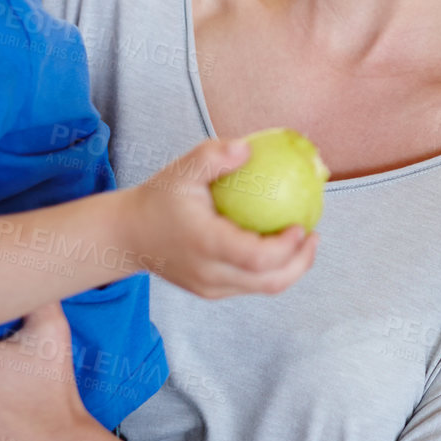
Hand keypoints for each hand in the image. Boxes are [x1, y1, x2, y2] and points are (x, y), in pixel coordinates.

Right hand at [128, 138, 319, 297]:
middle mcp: (210, 273)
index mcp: (205, 245)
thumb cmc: (158, 198)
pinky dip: (271, 269)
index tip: (302, 225)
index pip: (256, 257)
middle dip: (301, 262)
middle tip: (314, 234)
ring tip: (304, 240)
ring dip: (291, 267)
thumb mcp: (180, 170)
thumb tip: (248, 148)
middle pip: (269, 281)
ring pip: (263, 287)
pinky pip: (250, 284)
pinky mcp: (211, 291)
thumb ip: (213, 157)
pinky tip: (280, 244)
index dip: (287, 248)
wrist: (127, 236)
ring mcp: (210, 288)